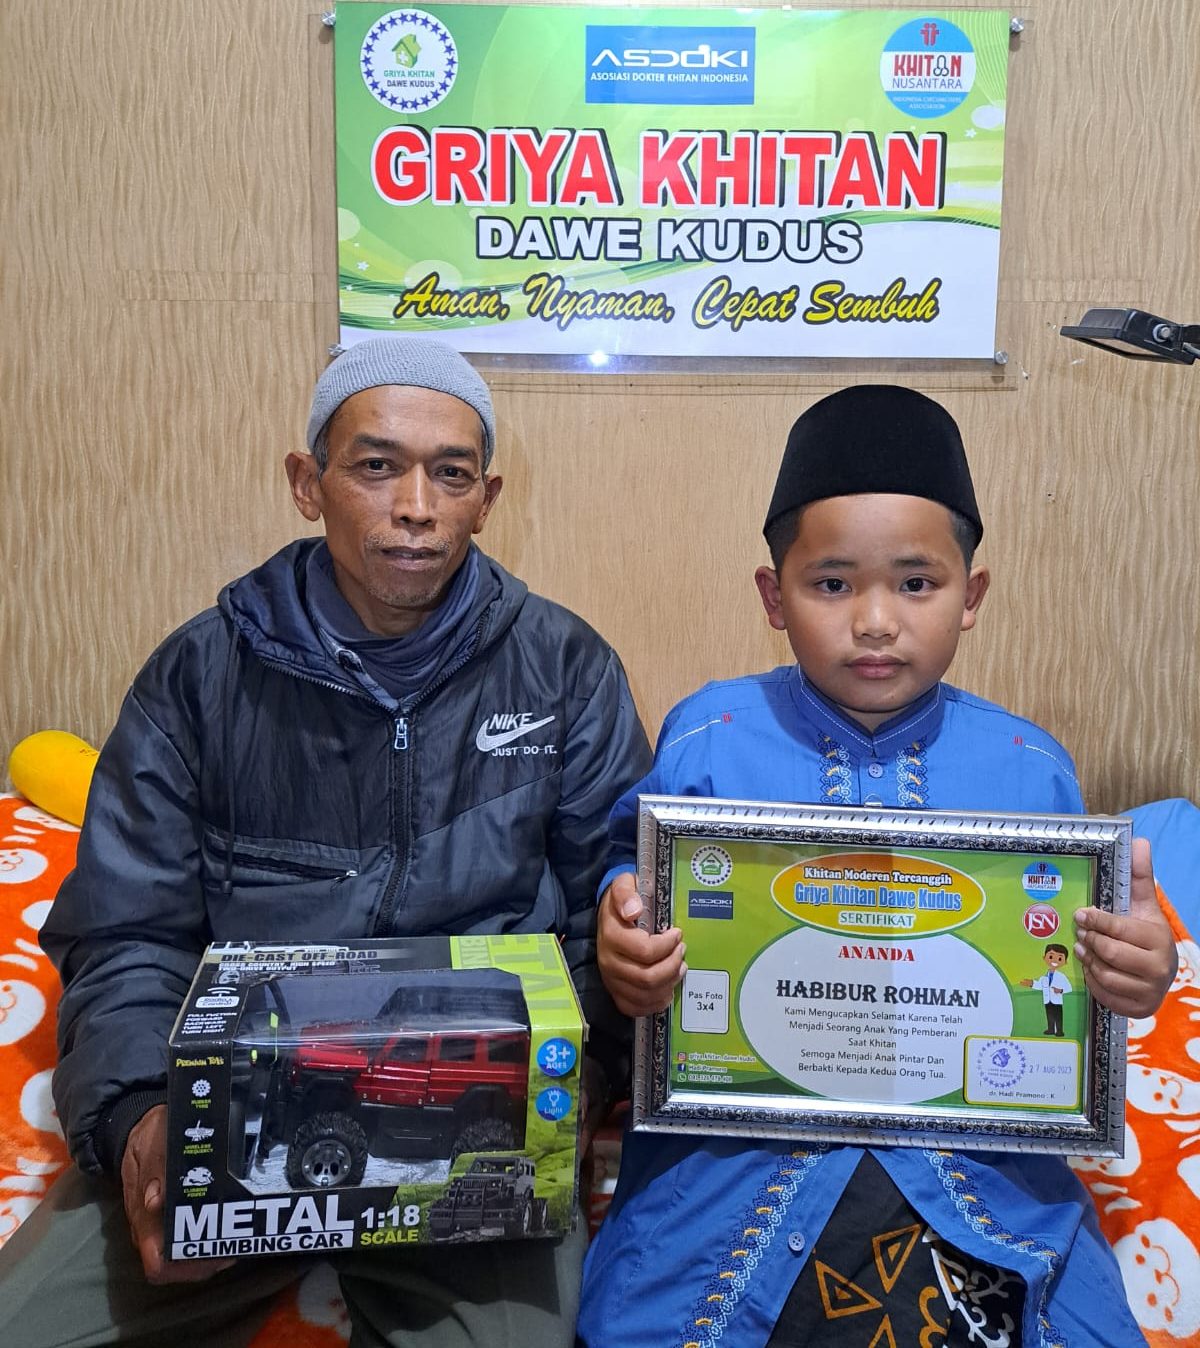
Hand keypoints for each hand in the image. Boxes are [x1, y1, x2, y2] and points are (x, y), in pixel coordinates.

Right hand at [122, 1105, 234, 1283]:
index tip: (217, 1252)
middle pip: (175, 1268)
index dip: (186, 1268)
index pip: (157, 1265)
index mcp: (142, 1217)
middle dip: (206, 1262)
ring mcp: (157, 1226)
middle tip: (238, 1245)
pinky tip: (228, 1224)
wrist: (138, 1128)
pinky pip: (187, 1238)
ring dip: (210, 1252)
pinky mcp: (167, 1217)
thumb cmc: (148, 1137)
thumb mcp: (153, 1142)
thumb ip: (155, 1168)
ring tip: (238, 1237)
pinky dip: (208, 1237)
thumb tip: (154, 1201)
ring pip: (183, 1257)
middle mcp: (149, 1230)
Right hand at [597, 872, 685, 1016]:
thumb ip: (626, 892)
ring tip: (680, 967)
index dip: (667, 945)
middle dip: (672, 966)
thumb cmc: (623, 900)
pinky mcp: (615, 992)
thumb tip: (634, 910)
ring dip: (669, 983)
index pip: (645, 951)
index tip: (677, 933)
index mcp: (611, 935)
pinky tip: (667, 990)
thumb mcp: (623, 885)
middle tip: (682, 951)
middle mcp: (608, 962)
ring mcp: (611, 980)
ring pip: (645, 995)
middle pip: (647, 978)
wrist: (609, 915)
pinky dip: (654, 1003)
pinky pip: (634, 1008)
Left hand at [1072, 837, 1177, 1018]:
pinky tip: (1092, 969)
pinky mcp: (1138, 1009)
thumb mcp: (1144, 906)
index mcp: (1158, 938)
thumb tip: (1138, 841)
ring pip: (1104, 974)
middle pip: (1109, 952)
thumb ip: (1140, 876)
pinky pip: (1104, 994)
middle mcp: (1158, 967)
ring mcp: (1149, 991)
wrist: (1160, 973)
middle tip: (1080, 933)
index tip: (1081, 913)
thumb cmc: (1145, 935)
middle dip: (1090, 940)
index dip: (1096, 920)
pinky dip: (1093, 981)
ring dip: (1088, 961)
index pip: (1119, 929)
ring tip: (1084, 949)